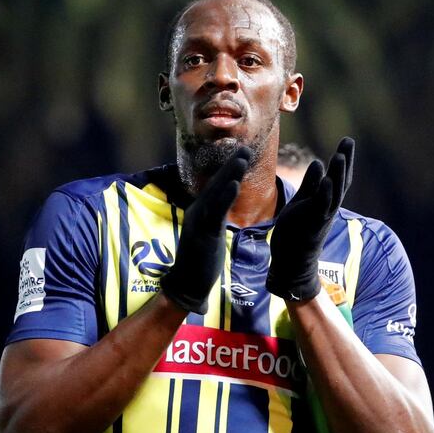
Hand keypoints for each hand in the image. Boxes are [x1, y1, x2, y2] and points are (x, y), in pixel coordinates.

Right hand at [161, 147, 250, 312]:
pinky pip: (216, 212)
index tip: (242, 155)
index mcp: (200, 212)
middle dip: (232, 165)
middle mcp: (197, 212)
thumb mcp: (208, 234)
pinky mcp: (204, 233)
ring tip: (243, 157)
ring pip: (216, 193)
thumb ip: (213, 219)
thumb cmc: (199, 262)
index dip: (229, 170)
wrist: (186, 284)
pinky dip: (225, 197)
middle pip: (216, 183)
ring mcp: (199, 222)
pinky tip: (235, 184)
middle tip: (247, 148)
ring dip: (230, 174)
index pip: (216, 187)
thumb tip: (221, 209)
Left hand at [266, 137, 354, 300]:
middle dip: (345, 161)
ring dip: (337, 174)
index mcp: (326, 201)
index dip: (344, 160)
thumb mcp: (303, 202)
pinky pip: (322, 205)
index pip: (338, 177)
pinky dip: (325, 192)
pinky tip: (327, 178)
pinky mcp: (313, 222)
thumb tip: (318, 163)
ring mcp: (322, 215)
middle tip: (348, 140)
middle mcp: (328, 207)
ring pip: (334, 192)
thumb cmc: (297, 231)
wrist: (293, 261)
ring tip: (339, 154)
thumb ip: (311, 184)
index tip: (347, 141)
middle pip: (341, 181)